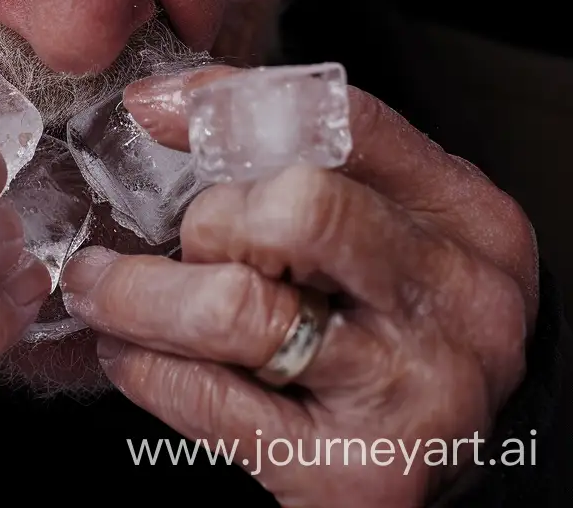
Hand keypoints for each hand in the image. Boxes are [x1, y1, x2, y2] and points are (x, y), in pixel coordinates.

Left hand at [60, 66, 536, 506]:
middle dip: (209, 222)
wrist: (456, 465)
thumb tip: (164, 102)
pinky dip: (146, 368)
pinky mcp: (361, 474)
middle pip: (293, 209)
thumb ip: (294, 149)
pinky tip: (130, 355)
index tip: (150, 109)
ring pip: (237, 306)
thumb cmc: (396, 320)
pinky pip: (212, 399)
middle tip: (180, 245)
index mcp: (467, 219)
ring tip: (105, 291)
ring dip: (142, 296)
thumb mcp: (382, 217)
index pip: (341, 124)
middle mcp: (457, 302)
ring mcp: (415, 393)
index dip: (230, 108)